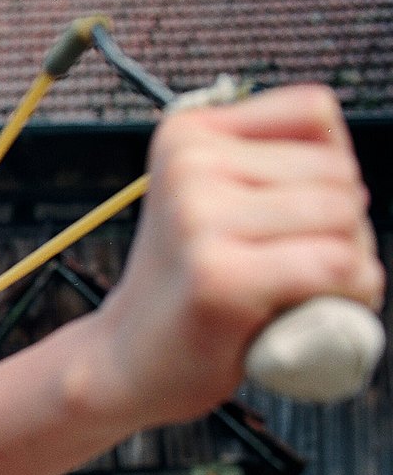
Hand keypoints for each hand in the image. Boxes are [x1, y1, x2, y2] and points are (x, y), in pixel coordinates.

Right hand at [95, 84, 383, 424]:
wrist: (127, 362)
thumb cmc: (186, 288)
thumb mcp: (213, 200)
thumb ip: (270, 162)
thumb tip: (344, 162)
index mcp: (185, 135)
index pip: (313, 112)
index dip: (325, 171)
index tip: (283, 219)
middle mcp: (187, 166)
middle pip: (338, 170)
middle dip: (341, 226)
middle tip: (290, 268)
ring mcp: (198, 220)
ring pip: (344, 218)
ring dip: (347, 264)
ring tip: (293, 291)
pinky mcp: (218, 276)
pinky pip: (336, 266)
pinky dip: (347, 295)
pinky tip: (306, 312)